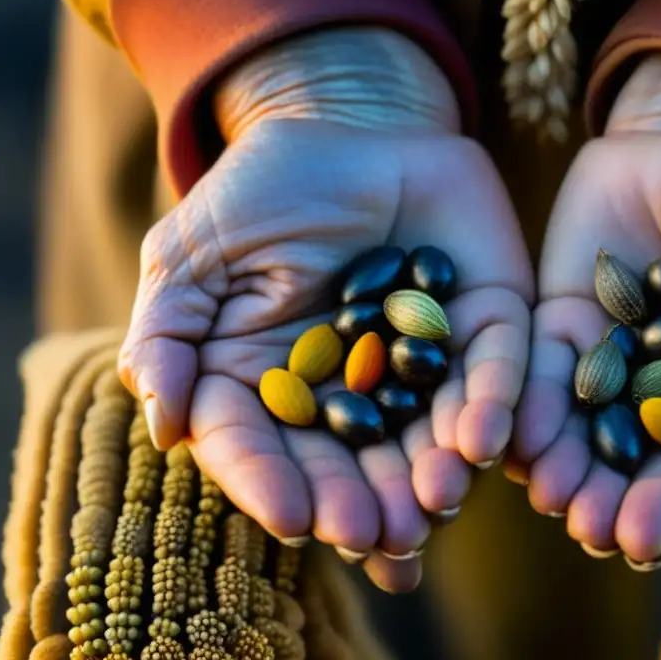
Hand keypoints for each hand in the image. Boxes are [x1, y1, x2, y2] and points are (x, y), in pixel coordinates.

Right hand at [118, 28, 532, 592]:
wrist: (345, 126)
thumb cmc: (258, 196)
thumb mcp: (192, 258)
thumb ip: (169, 338)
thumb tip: (164, 427)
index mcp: (276, 388)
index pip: (267, 450)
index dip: (275, 486)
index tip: (291, 518)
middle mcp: (355, 394)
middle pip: (357, 463)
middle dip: (368, 500)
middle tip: (377, 533)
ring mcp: (426, 364)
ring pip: (433, 433)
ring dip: (436, 471)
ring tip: (437, 499)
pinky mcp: (488, 325)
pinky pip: (496, 369)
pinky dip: (493, 403)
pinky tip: (487, 440)